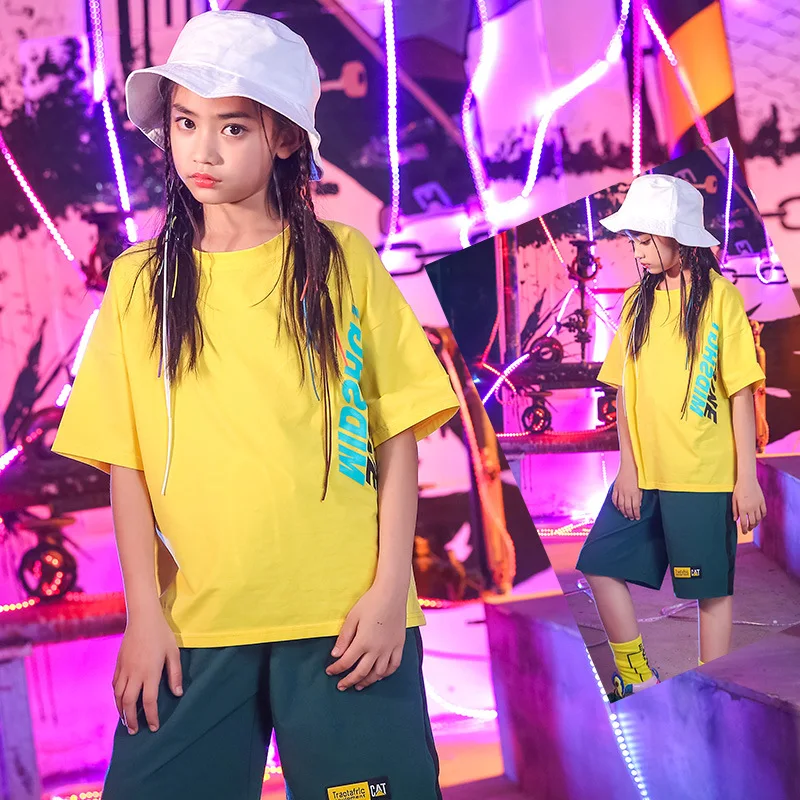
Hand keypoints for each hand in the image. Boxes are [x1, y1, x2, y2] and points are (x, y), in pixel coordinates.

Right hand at [113, 609, 182, 734]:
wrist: (143, 618)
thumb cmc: (161, 634)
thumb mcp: (173, 653)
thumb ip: (175, 674)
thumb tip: (177, 693)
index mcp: (150, 673)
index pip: (149, 701)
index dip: (151, 717)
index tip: (153, 727)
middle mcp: (134, 674)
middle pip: (129, 703)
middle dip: (131, 719)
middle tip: (134, 730)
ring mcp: (124, 669)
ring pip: (118, 696)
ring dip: (121, 710)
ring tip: (126, 720)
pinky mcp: (118, 664)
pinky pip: (114, 685)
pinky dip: (116, 697)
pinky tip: (120, 701)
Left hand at [326, 582, 406, 691]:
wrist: (392, 593)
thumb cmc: (370, 602)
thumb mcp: (352, 617)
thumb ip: (344, 638)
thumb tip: (335, 655)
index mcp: (363, 642)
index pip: (346, 662)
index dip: (336, 669)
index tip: (329, 671)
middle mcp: (377, 649)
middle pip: (361, 672)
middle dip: (349, 681)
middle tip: (341, 686)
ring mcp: (389, 649)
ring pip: (378, 673)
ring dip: (367, 681)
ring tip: (359, 685)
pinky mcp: (399, 645)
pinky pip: (394, 665)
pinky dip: (386, 674)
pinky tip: (379, 676)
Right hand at [613, 463, 641, 520]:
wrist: (629, 465)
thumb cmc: (638, 474)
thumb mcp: (642, 486)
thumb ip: (640, 496)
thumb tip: (638, 505)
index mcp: (635, 493)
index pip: (635, 507)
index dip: (636, 514)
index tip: (637, 517)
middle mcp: (627, 493)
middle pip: (627, 507)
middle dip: (629, 514)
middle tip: (631, 518)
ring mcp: (620, 490)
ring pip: (620, 505)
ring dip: (623, 511)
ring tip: (625, 515)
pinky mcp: (615, 487)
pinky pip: (614, 498)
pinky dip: (616, 504)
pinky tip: (618, 507)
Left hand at [733, 476, 765, 532]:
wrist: (747, 480)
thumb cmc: (738, 489)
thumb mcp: (734, 499)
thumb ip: (734, 510)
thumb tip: (735, 520)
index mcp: (742, 508)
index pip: (744, 522)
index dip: (744, 529)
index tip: (744, 532)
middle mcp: (751, 508)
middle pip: (752, 522)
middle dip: (750, 527)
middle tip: (749, 529)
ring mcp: (757, 505)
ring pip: (759, 518)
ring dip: (756, 523)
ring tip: (753, 525)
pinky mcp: (762, 502)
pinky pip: (764, 512)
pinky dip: (762, 516)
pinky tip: (759, 518)